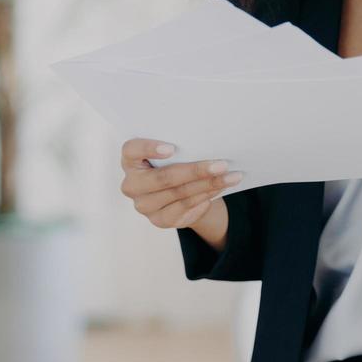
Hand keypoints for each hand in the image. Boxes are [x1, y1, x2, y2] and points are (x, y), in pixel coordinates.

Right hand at [118, 138, 242, 228]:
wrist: (179, 192)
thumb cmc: (174, 163)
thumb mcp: (173, 153)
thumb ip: (179, 147)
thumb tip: (208, 141)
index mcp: (130, 160)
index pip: (131, 150)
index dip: (149, 148)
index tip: (172, 148)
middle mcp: (132, 184)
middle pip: (163, 177)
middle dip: (196, 171)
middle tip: (221, 164)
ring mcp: (144, 205)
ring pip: (179, 193)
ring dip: (209, 184)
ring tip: (231, 176)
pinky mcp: (160, 220)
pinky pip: (186, 206)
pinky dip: (206, 195)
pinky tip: (221, 187)